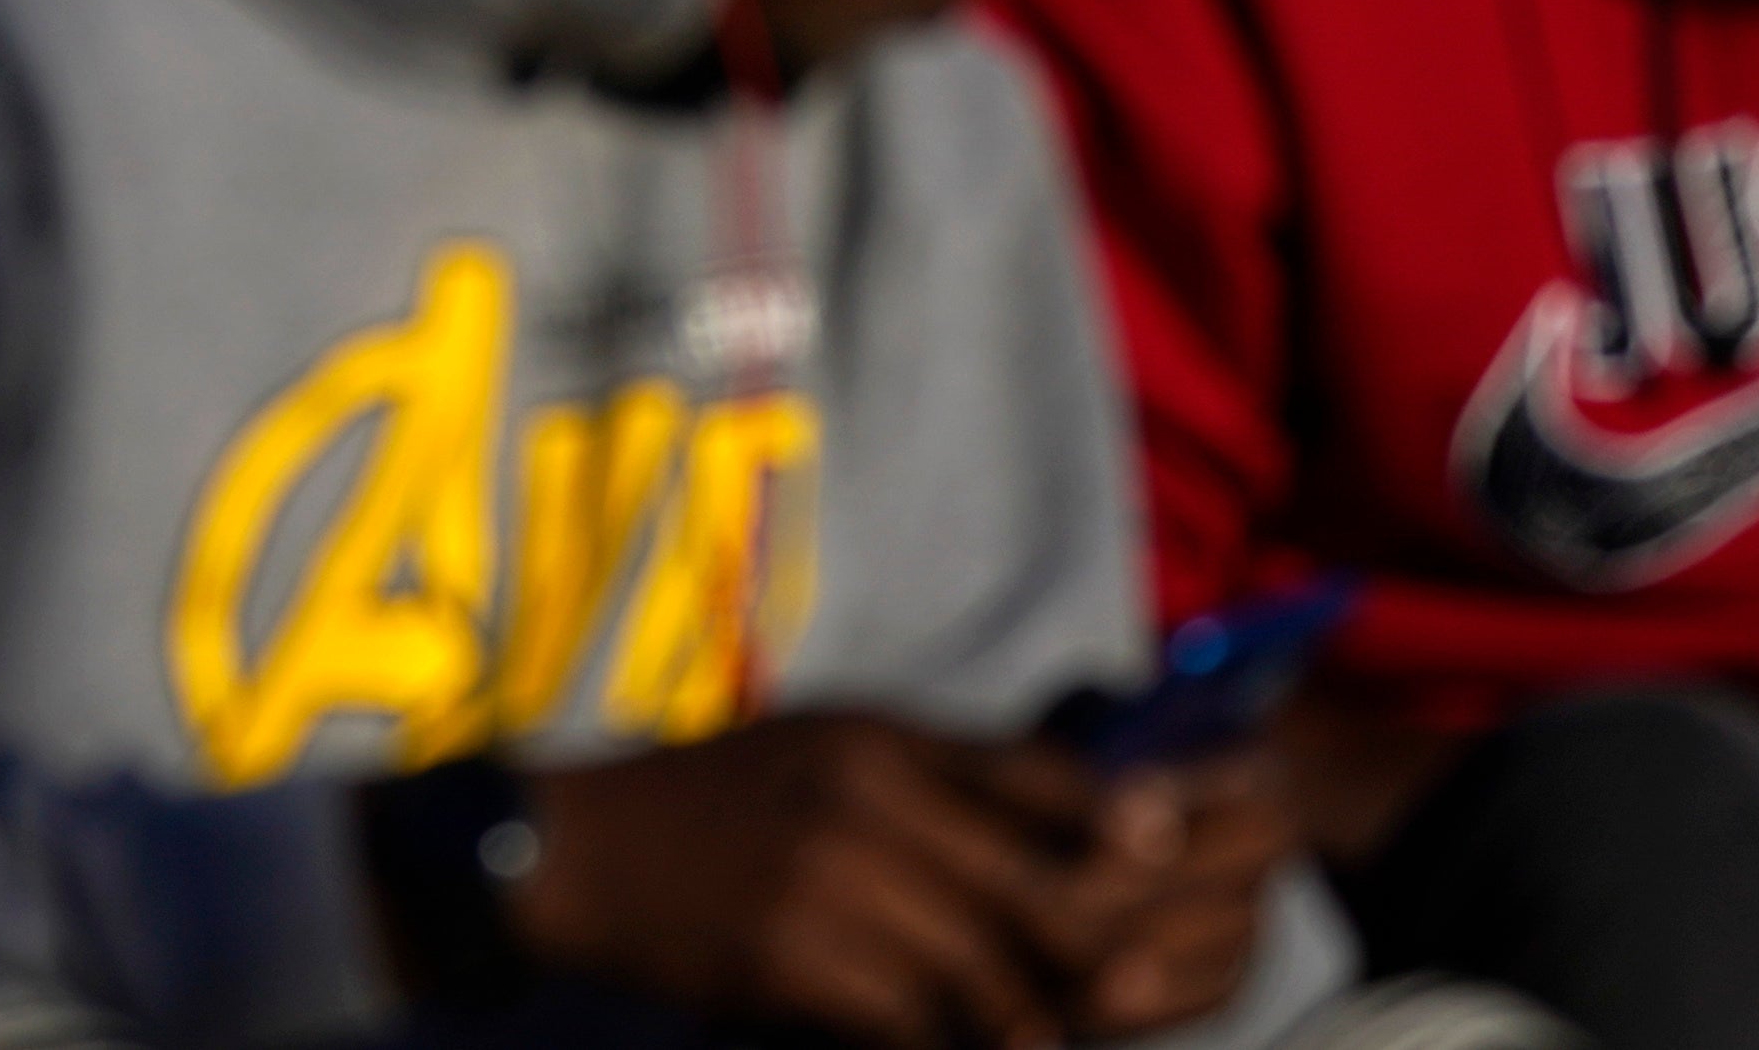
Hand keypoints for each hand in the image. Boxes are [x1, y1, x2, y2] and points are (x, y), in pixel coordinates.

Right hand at [512, 714, 1251, 1048]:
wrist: (578, 852)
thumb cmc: (713, 800)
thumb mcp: (825, 750)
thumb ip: (937, 778)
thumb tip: (1079, 820)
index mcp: (882, 740)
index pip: (1044, 779)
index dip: (1126, 830)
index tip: (1180, 866)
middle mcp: (868, 798)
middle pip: (1041, 892)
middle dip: (1103, 955)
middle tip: (1133, 995)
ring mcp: (832, 881)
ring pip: (989, 976)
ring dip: (1028, 1024)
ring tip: (1039, 1036)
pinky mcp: (795, 959)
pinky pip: (916, 1025)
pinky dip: (947, 1047)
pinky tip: (953, 1043)